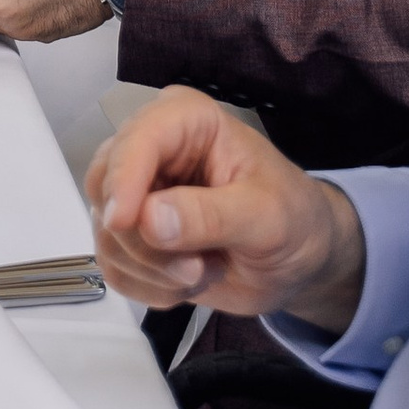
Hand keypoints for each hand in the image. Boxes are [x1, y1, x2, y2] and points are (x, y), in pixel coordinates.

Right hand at [87, 87, 365, 327]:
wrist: (301, 261)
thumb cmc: (294, 220)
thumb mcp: (266, 217)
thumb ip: (210, 216)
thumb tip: (147, 219)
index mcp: (184, 120)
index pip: (135, 140)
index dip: (123, 179)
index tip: (123, 222)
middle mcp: (150, 148)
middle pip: (106, 188)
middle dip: (147, 242)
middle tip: (197, 270)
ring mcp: (137, 192)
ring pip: (107, 233)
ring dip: (155, 270)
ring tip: (205, 270)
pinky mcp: (133, 235)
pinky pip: (114, 266)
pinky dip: (149, 288)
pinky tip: (188, 282)